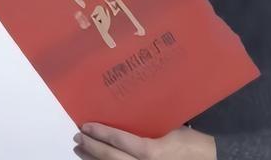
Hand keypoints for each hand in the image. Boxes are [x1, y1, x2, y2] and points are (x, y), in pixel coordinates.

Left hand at [72, 122, 216, 159]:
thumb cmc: (191, 143)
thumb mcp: (172, 128)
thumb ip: (149, 127)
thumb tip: (129, 114)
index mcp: (152, 150)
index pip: (120, 141)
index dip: (101, 134)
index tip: (87, 126)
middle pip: (111, 158)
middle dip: (92, 147)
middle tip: (79, 137)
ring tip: (81, 150)